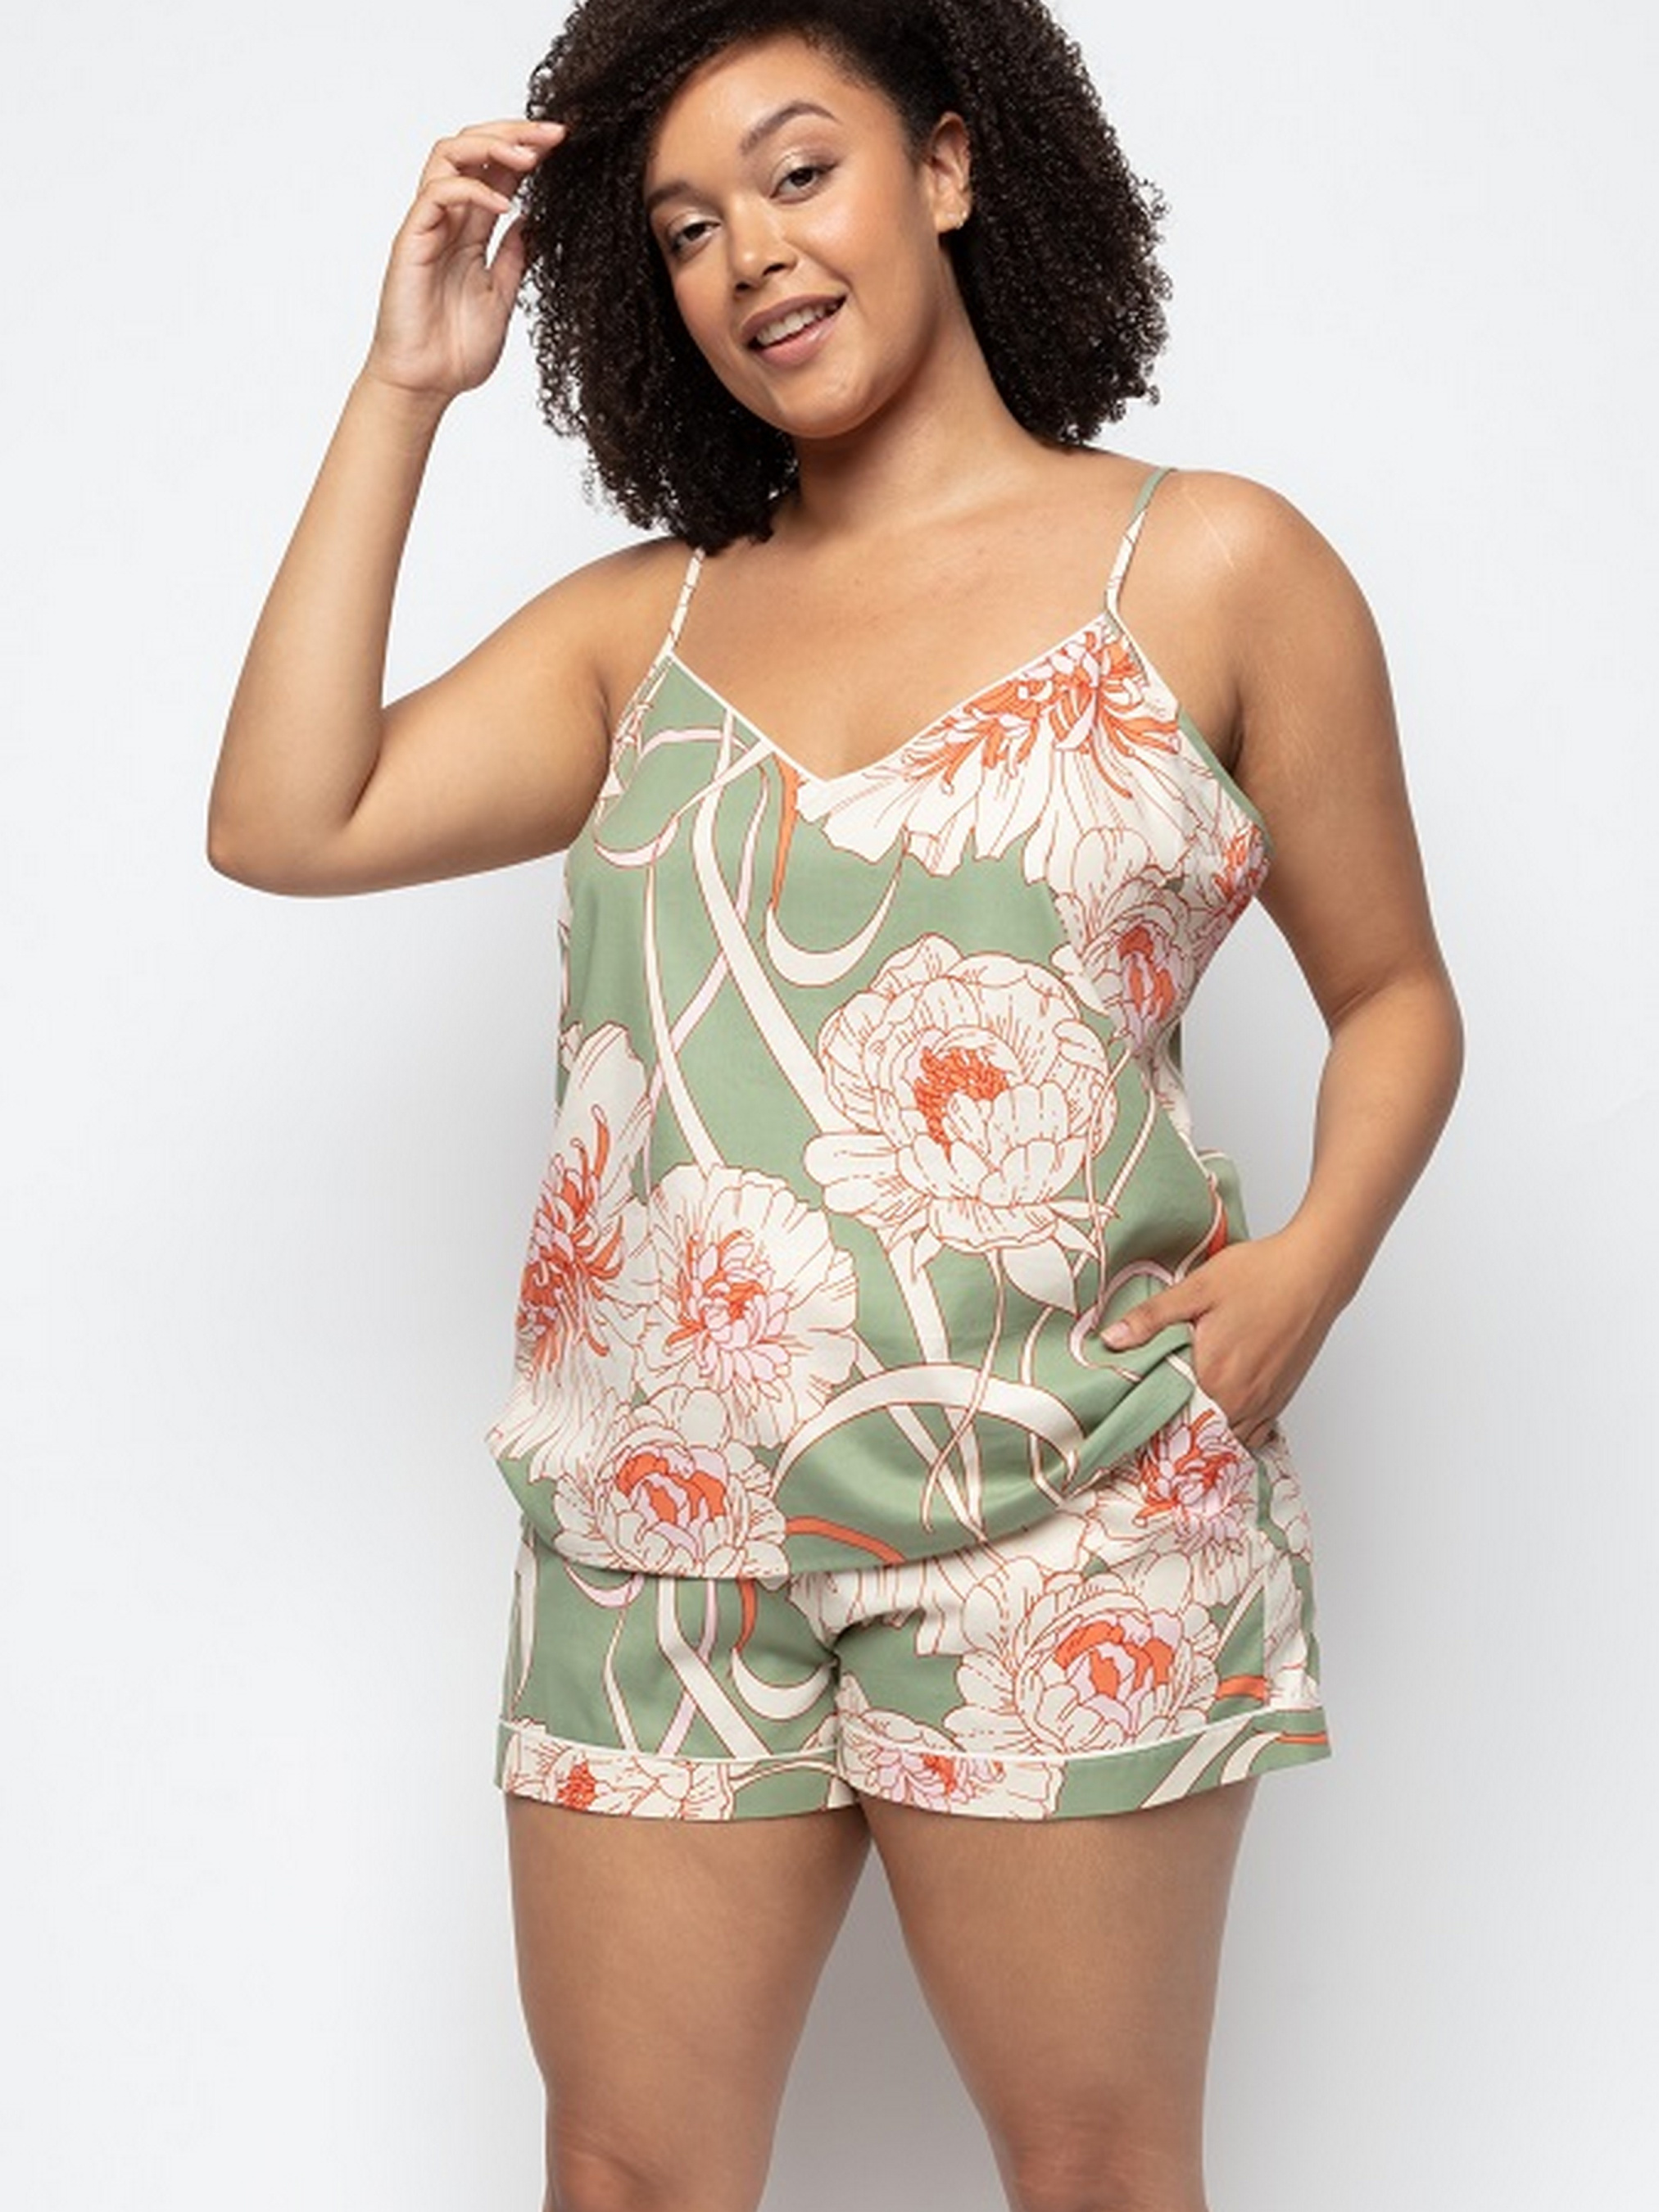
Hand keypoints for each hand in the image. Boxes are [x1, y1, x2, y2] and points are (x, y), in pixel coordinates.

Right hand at [363, 118, 566, 405]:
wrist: (427, 385)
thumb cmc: (456, 350)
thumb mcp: (502, 295)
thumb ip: (515, 256)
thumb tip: (534, 222)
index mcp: (470, 230)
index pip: (496, 170)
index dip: (527, 148)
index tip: (564, 143)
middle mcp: (447, 220)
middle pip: (472, 147)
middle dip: (513, 131)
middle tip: (554, 133)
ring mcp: (428, 227)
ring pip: (448, 155)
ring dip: (491, 146)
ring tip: (528, 158)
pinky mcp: (412, 241)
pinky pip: (437, 195)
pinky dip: (472, 190)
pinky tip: (505, 205)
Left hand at [1101, 1229, 1341, 1448]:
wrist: (1315, 1271)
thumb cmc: (1260, 1274)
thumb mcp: (1197, 1288)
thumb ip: (1152, 1318)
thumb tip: (1110, 1340)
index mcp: (1214, 1375)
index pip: (1170, 1419)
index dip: (1149, 1420)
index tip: (1131, 1417)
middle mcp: (1241, 1399)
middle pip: (1198, 1435)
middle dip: (1174, 1431)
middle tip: (1150, 1421)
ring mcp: (1264, 1403)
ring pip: (1227, 1439)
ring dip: (1205, 1434)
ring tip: (1181, 1421)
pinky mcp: (1281, 1399)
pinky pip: (1253, 1433)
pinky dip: (1233, 1432)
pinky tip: (1218, 1414)